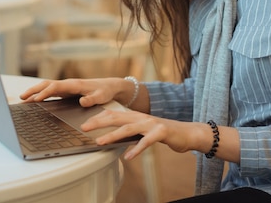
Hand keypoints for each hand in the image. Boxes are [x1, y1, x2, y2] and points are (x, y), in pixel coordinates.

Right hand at [19, 78, 122, 107]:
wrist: (109, 86)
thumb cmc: (105, 91)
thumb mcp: (101, 96)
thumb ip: (92, 99)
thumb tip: (82, 102)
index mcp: (73, 84)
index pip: (55, 87)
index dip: (44, 93)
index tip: (36, 99)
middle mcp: (67, 84)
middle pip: (46, 84)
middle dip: (33, 90)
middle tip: (21, 98)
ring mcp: (65, 87)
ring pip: (46, 87)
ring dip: (34, 91)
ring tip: (22, 99)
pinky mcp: (66, 91)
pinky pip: (50, 91)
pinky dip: (40, 94)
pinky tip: (34, 101)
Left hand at [81, 109, 198, 159]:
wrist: (186, 132)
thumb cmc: (162, 133)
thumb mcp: (143, 130)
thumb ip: (129, 131)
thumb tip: (111, 136)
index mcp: (135, 116)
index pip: (113, 114)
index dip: (98, 117)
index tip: (83, 122)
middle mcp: (141, 117)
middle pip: (116, 118)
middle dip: (99, 122)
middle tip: (84, 127)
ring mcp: (151, 124)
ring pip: (128, 129)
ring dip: (113, 135)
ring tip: (100, 142)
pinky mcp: (161, 132)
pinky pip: (146, 141)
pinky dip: (137, 149)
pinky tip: (128, 157)